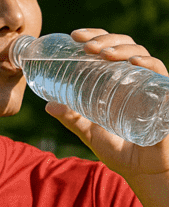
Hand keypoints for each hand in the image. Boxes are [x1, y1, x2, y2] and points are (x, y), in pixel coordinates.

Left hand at [46, 28, 168, 177]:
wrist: (141, 171)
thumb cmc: (118, 148)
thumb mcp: (88, 130)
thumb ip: (70, 117)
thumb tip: (49, 105)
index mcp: (118, 80)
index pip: (110, 48)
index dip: (95, 36)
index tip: (74, 36)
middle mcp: (136, 78)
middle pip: (125, 46)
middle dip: (105, 40)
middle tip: (85, 46)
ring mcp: (151, 86)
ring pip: (141, 55)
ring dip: (121, 49)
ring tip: (102, 53)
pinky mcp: (165, 98)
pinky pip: (161, 75)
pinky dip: (148, 65)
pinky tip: (133, 63)